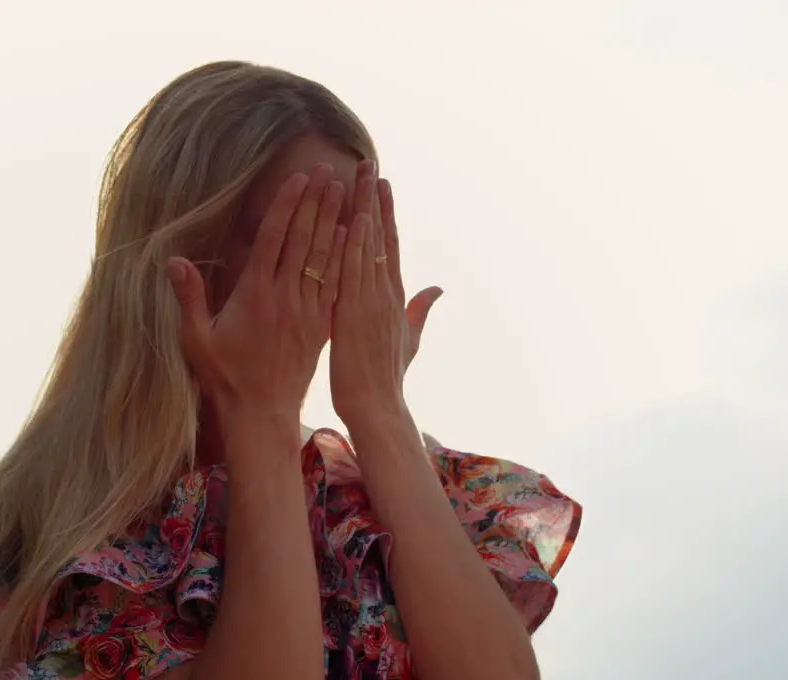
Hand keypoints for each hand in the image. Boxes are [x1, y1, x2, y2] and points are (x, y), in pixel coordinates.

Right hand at [167, 164, 345, 418]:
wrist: (260, 413)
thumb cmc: (223, 376)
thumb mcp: (196, 338)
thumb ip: (188, 297)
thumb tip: (173, 260)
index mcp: (254, 295)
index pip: (275, 239)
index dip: (289, 205)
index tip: (301, 178)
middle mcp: (284, 298)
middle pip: (305, 240)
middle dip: (318, 203)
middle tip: (330, 170)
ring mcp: (306, 311)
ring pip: (325, 258)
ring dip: (335, 222)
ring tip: (347, 191)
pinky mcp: (321, 325)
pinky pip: (336, 284)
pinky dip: (344, 257)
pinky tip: (352, 235)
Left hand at [329, 161, 441, 424]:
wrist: (377, 406)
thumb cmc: (386, 377)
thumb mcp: (409, 339)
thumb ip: (419, 310)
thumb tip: (437, 288)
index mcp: (393, 297)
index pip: (390, 245)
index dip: (386, 213)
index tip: (382, 184)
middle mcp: (384, 293)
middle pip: (380, 237)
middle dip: (374, 199)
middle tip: (370, 164)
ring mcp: (369, 302)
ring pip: (366, 247)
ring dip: (362, 211)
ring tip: (359, 177)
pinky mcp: (353, 314)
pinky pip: (351, 273)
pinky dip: (352, 246)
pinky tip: (349, 220)